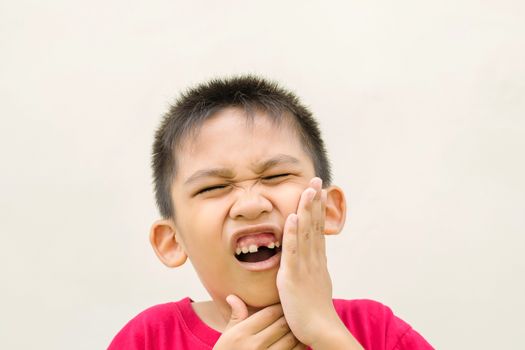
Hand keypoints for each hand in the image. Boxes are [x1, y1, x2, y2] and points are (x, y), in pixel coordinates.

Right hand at [213, 294, 305, 349]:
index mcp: (242, 334)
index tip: (286, 302)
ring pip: (291, 340)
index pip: (269, 313)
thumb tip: (233, 296)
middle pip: (282, 324)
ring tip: (301, 325)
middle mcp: (254, 346)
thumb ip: (236, 317)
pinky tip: (300, 342)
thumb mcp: (227, 336)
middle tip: (297, 311)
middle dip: (291, 317)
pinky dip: (300, 347)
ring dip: (298, 332)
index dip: (281, 306)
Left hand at [276, 178, 362, 348]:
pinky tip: (291, 217)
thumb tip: (315, 257)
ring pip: (305, 232)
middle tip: (316, 179)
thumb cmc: (315, 310)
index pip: (318, 228)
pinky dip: (292, 233)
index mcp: (317, 260)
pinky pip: (292, 250)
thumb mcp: (316, 284)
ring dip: (305, 209)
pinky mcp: (292, 276)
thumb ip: (314, 268)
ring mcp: (304, 266)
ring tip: (307, 189)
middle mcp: (314, 259)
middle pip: (314, 224)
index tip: (318, 191)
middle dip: (314, 201)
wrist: (320, 330)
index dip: (317, 209)